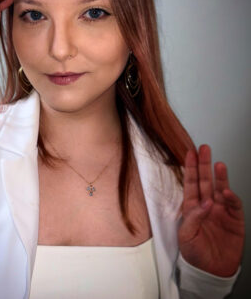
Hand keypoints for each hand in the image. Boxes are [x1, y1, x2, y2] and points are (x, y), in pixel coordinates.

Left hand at [178, 144, 244, 276]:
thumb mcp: (186, 235)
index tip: (190, 153)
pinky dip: (231, 198)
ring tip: (218, 164)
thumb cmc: (195, 253)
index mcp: (192, 206)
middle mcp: (206, 205)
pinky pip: (233, 206)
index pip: (191, 183)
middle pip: (205, 181)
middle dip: (205, 164)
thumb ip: (194, 217)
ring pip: (220, 189)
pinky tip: (227, 191)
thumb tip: (205, 203)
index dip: (191, 168)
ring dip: (219, 177)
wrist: (212, 270)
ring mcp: (221, 211)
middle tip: (205, 149)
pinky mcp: (234, 220)